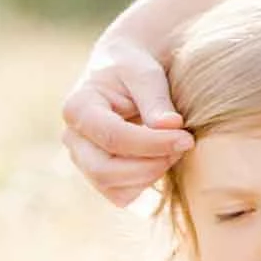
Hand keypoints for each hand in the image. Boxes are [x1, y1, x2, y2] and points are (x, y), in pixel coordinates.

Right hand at [61, 41, 193, 205]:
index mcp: (78, 108)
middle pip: (105, 171)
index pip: (114, 138)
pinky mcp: (99, 173)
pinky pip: (121, 195)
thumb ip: (156, 98)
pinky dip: (145, 183)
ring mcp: (83, 159)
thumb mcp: (145, 72)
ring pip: (114, 188)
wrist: (127, 70)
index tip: (186, 138)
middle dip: (150, 165)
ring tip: (174, 147)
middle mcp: (74, 138)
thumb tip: (170, 125)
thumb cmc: (135, 66)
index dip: (153, 144)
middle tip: (183, 145)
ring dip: (150, 175)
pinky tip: (161, 157)